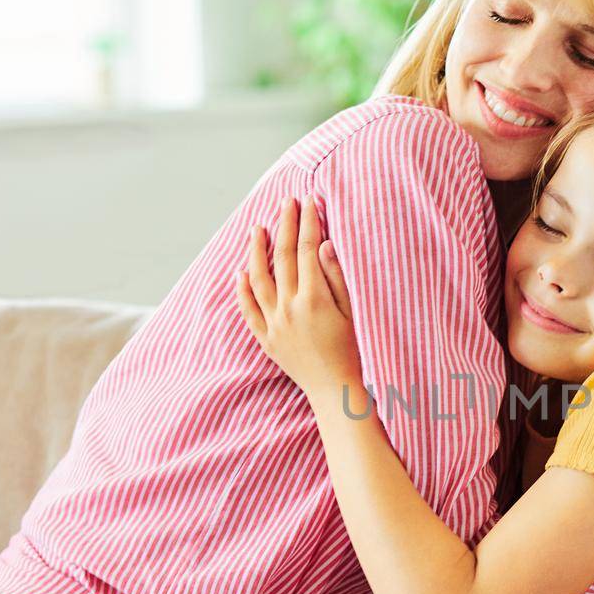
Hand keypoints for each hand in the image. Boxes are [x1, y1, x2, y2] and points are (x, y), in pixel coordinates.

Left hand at [237, 196, 358, 395]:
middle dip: (285, 226)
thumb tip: (323, 244)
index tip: (309, 202)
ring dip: (256, 250)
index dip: (308, 223)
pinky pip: (247, 309)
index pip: (307, 250)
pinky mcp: (265, 339)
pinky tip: (240, 272)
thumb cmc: (353, 352)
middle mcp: (289, 308)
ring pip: (258, 279)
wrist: (335, 391)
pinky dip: (242, 289)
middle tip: (286, 203)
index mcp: (314, 299)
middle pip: (283, 257)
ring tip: (258, 228)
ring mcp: (273, 324)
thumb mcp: (352, 312)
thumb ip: (337, 278)